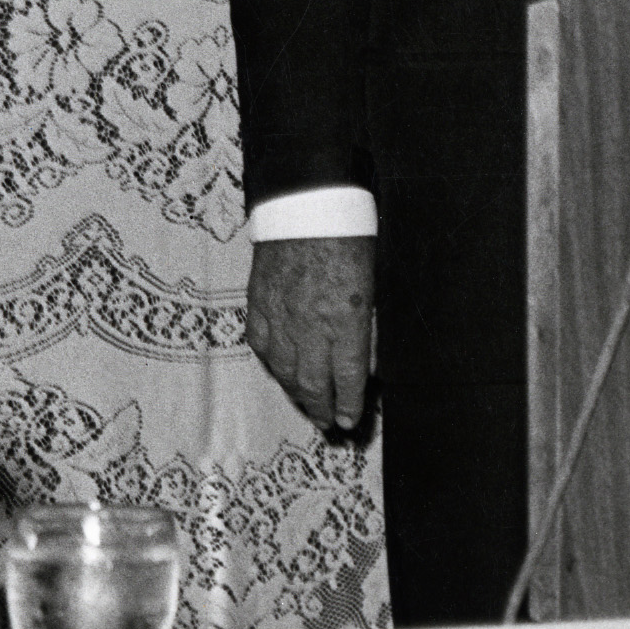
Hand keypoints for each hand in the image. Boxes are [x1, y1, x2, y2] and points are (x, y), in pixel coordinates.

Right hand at [244, 233, 374, 435]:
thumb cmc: (347, 237)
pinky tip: (279, 373)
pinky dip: (272, 365)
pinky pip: (262, 346)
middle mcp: (309, 325)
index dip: (348, 405)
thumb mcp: (371, 284)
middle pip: (313, 382)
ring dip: (296, 395)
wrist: (304, 203)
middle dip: (322, 409)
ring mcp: (279, 316)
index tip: (350, 421)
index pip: (347, 378)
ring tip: (307, 407)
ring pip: (285, 371)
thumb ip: (367, 327)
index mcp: (344, 319)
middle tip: (328, 425)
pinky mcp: (258, 304)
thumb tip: (366, 363)